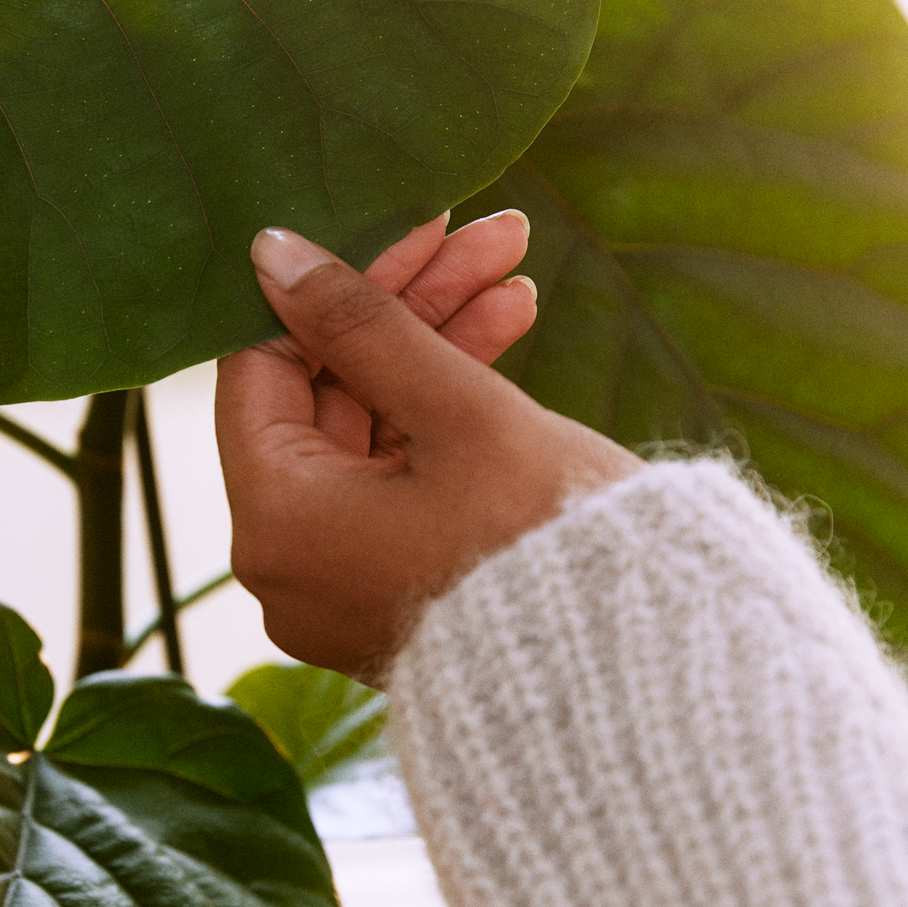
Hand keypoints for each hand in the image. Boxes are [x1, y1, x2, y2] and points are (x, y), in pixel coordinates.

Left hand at [216, 227, 642, 679]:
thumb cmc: (548, 546)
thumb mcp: (459, 411)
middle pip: (326, 394)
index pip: (265, 363)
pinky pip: (399, 482)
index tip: (413, 227)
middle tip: (490, 236)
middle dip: (409, 307)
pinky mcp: (395, 592)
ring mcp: (341, 585)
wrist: (643, 679)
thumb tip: (272, 249)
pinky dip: (445, 418)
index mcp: (277, 524)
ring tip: (518, 278)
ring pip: (372, 432)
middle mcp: (289, 566)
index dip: (337, 284)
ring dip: (438, 349)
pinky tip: (511, 340)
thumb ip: (363, 322)